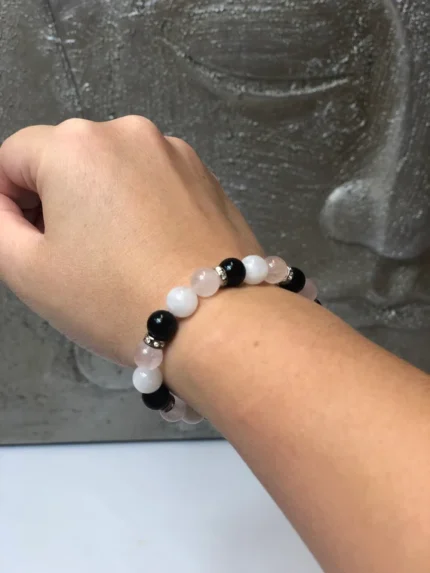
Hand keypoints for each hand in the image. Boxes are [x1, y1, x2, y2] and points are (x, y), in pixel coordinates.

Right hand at [0, 116, 262, 363]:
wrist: (217, 320)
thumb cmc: (113, 298)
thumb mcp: (29, 270)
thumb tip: (5, 204)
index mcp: (76, 144)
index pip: (13, 157)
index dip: (6, 199)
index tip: (25, 241)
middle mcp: (128, 131)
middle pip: (67, 158)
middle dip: (55, 199)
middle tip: (71, 256)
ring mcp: (175, 151)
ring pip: (114, 169)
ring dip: (101, 201)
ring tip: (118, 256)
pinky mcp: (207, 176)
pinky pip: (155, 181)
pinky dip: (142, 205)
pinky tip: (154, 249)